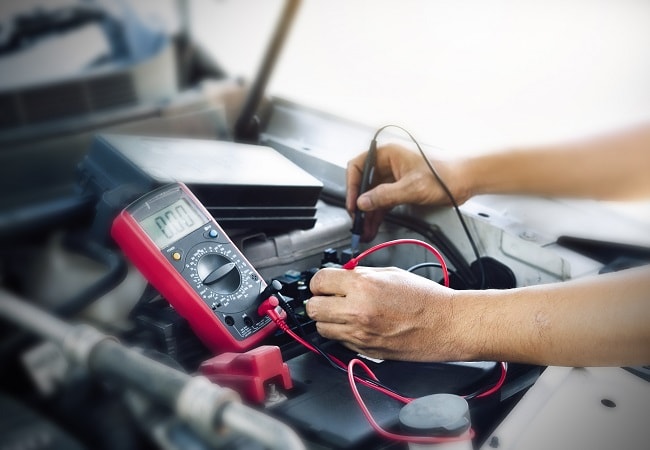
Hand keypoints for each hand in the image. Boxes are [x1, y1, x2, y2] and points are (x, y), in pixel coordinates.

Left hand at [306, 266, 455, 360]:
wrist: (446, 324)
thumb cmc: (424, 298)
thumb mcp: (389, 273)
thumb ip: (360, 274)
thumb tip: (340, 275)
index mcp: (362, 286)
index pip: (318, 281)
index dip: (320, 282)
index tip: (324, 284)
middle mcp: (356, 310)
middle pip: (312, 308)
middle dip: (318, 302)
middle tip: (329, 299)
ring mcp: (359, 334)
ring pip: (321, 328)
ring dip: (328, 320)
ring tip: (344, 313)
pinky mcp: (365, 350)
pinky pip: (339, 341)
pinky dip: (343, 334)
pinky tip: (358, 325)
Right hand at [346, 143, 468, 240]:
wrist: (464, 182)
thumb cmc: (443, 176)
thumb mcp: (411, 188)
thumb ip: (384, 195)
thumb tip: (362, 203)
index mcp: (387, 154)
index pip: (358, 166)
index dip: (351, 186)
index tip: (353, 203)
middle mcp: (387, 164)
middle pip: (363, 184)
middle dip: (359, 204)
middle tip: (356, 220)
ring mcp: (392, 178)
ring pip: (372, 196)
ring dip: (367, 213)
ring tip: (363, 230)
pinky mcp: (399, 189)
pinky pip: (382, 202)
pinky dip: (377, 215)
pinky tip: (373, 227)